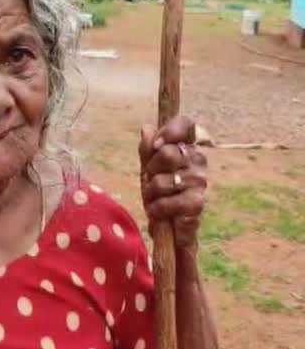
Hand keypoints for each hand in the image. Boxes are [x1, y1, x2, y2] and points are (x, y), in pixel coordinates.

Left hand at [138, 116, 207, 248]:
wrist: (167, 223)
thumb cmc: (159, 192)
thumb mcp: (148, 168)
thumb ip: (147, 149)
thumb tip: (148, 128)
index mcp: (186, 147)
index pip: (186, 125)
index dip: (169, 131)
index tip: (156, 145)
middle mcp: (197, 160)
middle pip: (168, 152)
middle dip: (150, 170)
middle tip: (151, 181)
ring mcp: (199, 181)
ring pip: (162, 180)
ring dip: (151, 192)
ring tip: (154, 198)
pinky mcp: (197, 203)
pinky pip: (168, 202)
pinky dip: (157, 208)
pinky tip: (160, 212)